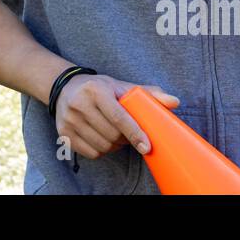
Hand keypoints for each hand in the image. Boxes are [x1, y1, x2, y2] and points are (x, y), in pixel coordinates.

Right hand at [54, 74, 177, 159]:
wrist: (65, 88)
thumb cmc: (100, 88)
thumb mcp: (121, 86)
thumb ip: (149, 93)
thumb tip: (175, 102)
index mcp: (96, 90)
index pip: (119, 117)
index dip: (135, 133)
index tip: (147, 147)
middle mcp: (79, 104)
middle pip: (112, 135)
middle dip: (125, 139)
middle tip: (128, 134)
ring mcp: (69, 120)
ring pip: (102, 146)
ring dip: (114, 146)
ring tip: (115, 135)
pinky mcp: (64, 133)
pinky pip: (91, 153)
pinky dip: (102, 150)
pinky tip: (102, 139)